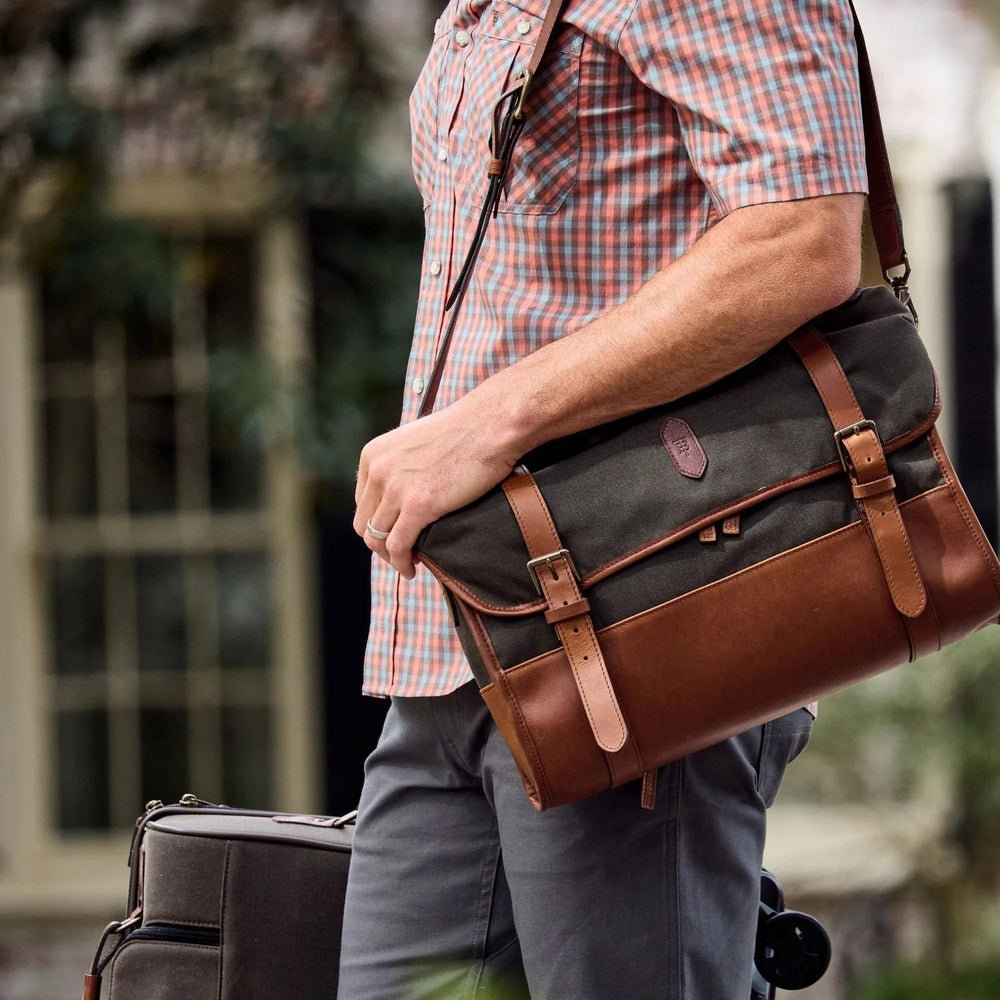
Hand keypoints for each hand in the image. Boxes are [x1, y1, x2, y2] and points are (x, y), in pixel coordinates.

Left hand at [354, 401, 517, 577]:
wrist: (489, 426)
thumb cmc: (464, 430)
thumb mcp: (416, 441)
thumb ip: (403, 464)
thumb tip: (407, 487)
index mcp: (373, 455)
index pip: (362, 502)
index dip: (376, 522)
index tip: (393, 531)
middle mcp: (378, 471)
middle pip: (365, 524)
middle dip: (380, 542)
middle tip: (401, 552)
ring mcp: (396, 489)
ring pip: (377, 539)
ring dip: (391, 557)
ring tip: (407, 564)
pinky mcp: (418, 505)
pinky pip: (398, 545)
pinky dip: (402, 563)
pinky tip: (412, 569)